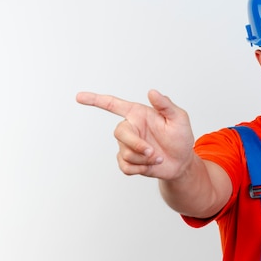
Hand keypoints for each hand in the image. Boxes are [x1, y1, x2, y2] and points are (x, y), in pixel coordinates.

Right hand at [76, 90, 195, 180]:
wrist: (182, 162)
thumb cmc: (181, 137)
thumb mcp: (179, 119)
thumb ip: (166, 105)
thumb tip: (152, 92)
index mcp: (138, 114)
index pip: (113, 104)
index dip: (96, 100)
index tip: (79, 97)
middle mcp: (130, 128)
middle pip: (119, 133)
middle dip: (136, 145)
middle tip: (152, 152)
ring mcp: (127, 145)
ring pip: (125, 152)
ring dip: (144, 159)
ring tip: (158, 157)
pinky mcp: (128, 161)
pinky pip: (125, 167)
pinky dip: (140, 169)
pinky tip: (150, 166)